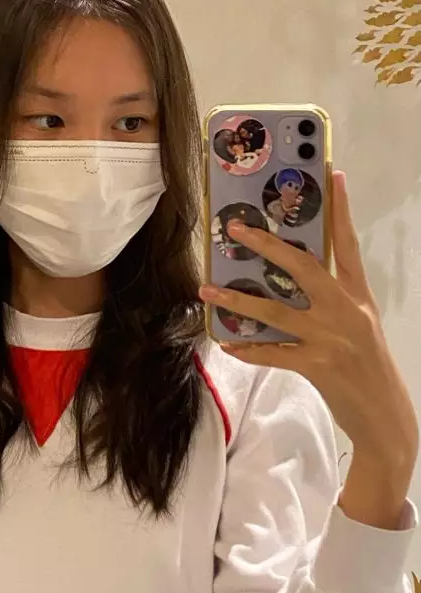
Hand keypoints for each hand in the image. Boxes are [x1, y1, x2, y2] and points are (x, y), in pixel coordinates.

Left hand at [199, 172, 418, 478]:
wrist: (387, 417)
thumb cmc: (369, 365)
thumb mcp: (359, 323)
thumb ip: (332, 299)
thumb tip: (288, 278)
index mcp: (358, 295)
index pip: (348, 243)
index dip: (340, 209)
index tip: (333, 175)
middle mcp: (345, 310)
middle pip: (303, 266)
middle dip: (267, 245)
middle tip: (236, 229)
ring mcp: (330, 337)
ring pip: (275, 311)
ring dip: (237, 301)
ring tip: (206, 291)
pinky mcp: (317, 366)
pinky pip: (272, 354)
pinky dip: (248, 349)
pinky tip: (227, 344)